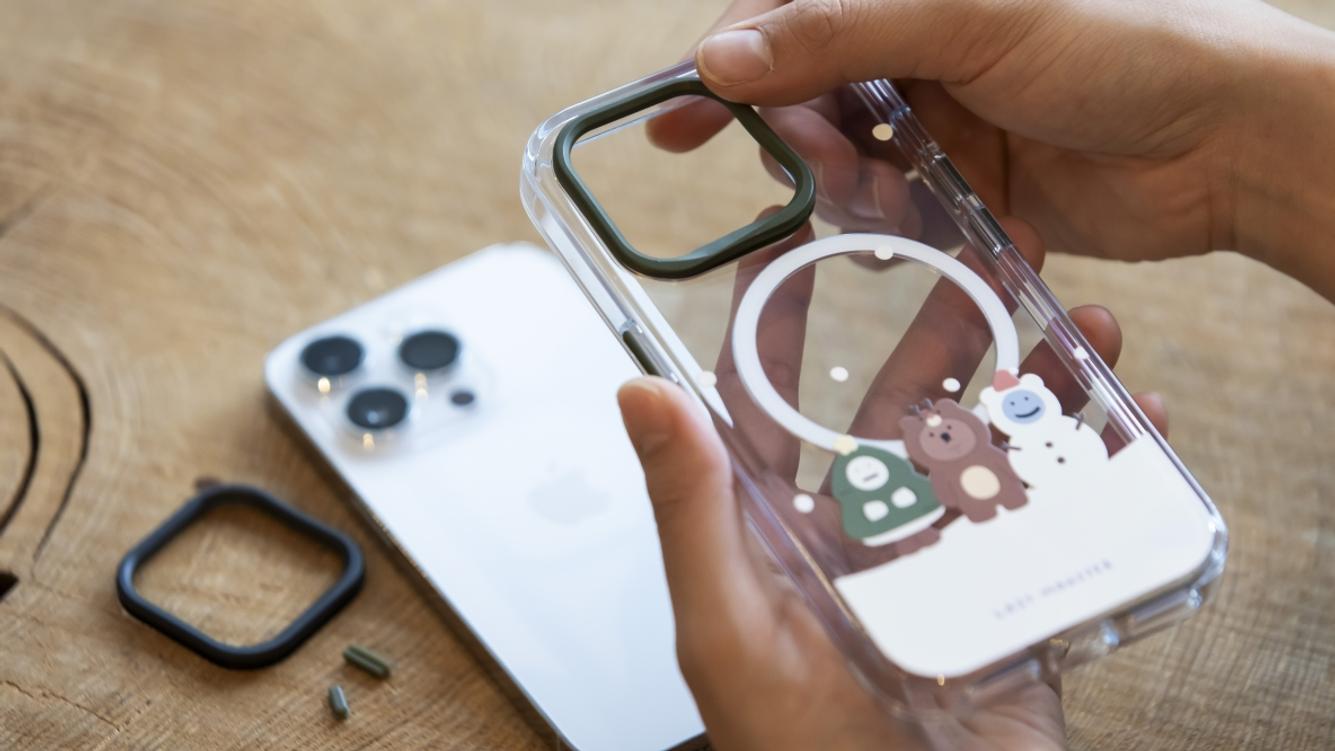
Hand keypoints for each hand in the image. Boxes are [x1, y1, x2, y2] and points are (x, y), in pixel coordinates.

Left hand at [617, 216, 1166, 749]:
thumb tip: (636, 395)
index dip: (774, 324)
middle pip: (900, 407)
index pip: (767, 403)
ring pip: (986, 448)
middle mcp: (857, 533)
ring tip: (1078, 325)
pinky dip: (1100, 466)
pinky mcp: (1009, 598)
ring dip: (1033, 385)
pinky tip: (1131, 418)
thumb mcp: (728, 623)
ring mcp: (938, 563)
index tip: (790, 245)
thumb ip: (690, 509)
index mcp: (778, 528)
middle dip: (940, 330)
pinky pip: (1059, 515)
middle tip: (979, 259)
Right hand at [651, 0, 1334, 298]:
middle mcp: (920, 51)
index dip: (725, 64)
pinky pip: (895, 217)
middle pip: (807, 97)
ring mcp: (943, 123)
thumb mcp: (970, 17)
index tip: (675, 118)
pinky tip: (906, 239)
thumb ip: (839, 30)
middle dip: (794, 141)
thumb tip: (720, 56)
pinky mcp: (968, 190)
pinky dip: (888, 231)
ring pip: (845, 165)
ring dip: (843, 193)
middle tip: (803, 173)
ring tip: (875, 205)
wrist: (1230, 138)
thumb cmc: (1122, 41)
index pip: (787, 17)